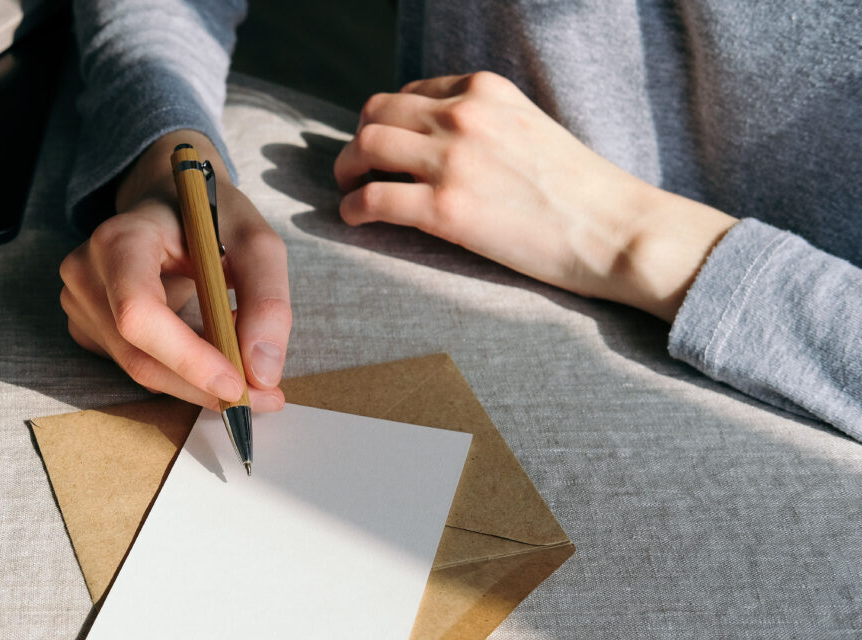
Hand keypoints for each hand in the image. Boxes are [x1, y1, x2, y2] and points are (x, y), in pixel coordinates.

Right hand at [61, 130, 289, 410]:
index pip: (140, 313)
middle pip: (139, 356)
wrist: (168, 200)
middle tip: (264, 397)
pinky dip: (180, 372)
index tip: (239, 384)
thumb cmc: (210, 215)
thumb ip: (267, 300)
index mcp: (120, 239)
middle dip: (203, 386)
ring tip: (244, 359)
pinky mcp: (87, 326)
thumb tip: (263, 373)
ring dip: (197, 381)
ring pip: (141, 370)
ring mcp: (80, 302)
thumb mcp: (256, 241)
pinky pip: (136, 365)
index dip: (187, 358)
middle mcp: (87, 272)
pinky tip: (208, 348)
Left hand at [334, 72, 737, 320]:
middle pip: (376, 113)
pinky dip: (352, 209)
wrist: (613, 229)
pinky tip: (354, 220)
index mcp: (484, 90)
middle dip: (358, 140)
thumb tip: (439, 141)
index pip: (410, 93)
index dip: (388, 120)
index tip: (385, 145)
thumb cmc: (578, 190)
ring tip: (348, 189)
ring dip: (346, 170)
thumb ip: (484, 124)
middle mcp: (463, 115)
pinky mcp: (445, 209)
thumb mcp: (528, 127)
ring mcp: (452, 161)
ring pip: (365, 147)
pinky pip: (372, 200)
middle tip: (354, 168)